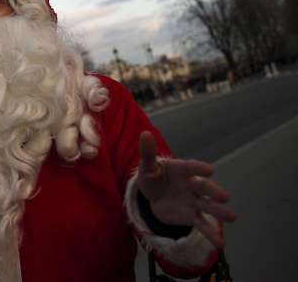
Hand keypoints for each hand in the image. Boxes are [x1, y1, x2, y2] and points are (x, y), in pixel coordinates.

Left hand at [137, 131, 237, 247]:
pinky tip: (220, 244)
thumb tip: (144, 134)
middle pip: (204, 188)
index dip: (199, 168)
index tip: (210, 170)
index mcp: (182, 170)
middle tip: (225, 197)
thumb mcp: (147, 166)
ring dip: (220, 212)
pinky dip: (210, 234)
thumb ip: (147, 153)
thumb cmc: (153, 176)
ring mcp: (193, 201)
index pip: (191, 167)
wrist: (153, 195)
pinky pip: (201, 225)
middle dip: (214, 191)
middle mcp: (191, 185)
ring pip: (208, 206)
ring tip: (233, 217)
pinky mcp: (190, 216)